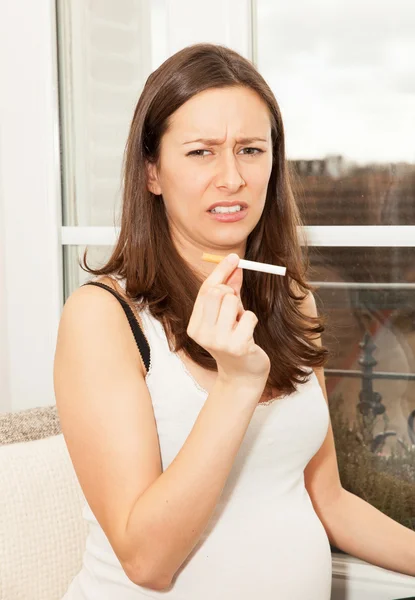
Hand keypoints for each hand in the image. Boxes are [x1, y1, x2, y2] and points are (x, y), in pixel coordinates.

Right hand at [187, 253, 270, 387]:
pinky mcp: (237, 346)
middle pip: (216, 293)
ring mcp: (218, 341)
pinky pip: (249, 317)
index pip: (205, 291)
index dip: (221, 272)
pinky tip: (248, 334)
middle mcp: (202, 334)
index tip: (234, 257)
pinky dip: (251, 320)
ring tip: (240, 323)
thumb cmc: (234, 340)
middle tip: (235, 304)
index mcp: (194, 326)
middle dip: (230, 292)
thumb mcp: (228, 314)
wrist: (243, 374)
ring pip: (233, 302)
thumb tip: (235, 265)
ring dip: (242, 309)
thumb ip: (229, 290)